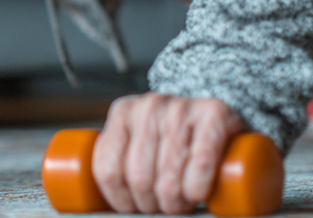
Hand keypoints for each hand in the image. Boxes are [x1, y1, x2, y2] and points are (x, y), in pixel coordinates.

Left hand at [92, 93, 245, 213]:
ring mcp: (181, 107)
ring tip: (182, 200)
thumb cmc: (173, 139)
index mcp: (122, 113)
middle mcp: (148, 106)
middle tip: (164, 206)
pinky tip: (198, 193)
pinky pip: (200, 164)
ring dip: (177, 203)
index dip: (121, 201)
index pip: (107, 170)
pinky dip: (197, 187)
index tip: (133, 208)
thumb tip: (96, 211)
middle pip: (138, 177)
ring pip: (168, 179)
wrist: (216, 116)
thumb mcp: (138, 142)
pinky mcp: (213, 113)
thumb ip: (118, 163)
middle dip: (152, 205)